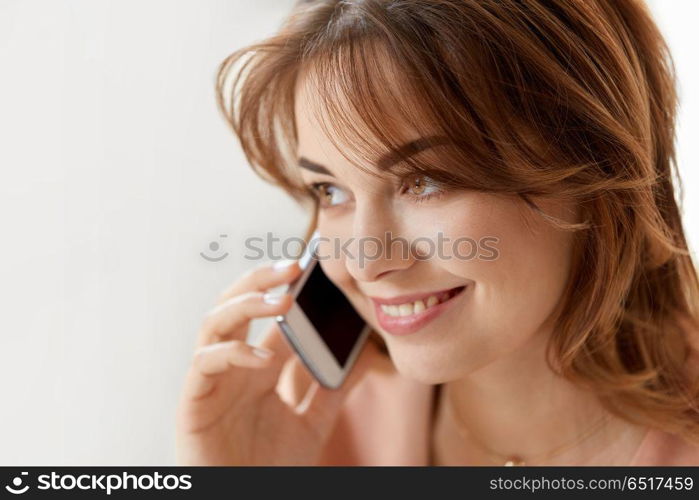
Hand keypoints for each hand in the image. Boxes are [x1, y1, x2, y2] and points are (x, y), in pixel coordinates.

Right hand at [175, 260, 381, 464]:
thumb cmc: (273, 466)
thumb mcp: (314, 421)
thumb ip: (332, 388)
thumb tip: (363, 354)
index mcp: (259, 365)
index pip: (270, 314)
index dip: (288, 286)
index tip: (313, 264)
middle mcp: (234, 365)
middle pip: (236, 304)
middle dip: (260, 281)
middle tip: (293, 266)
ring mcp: (212, 379)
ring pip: (215, 322)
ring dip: (246, 304)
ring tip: (282, 300)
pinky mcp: (194, 400)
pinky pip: (204, 363)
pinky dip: (232, 353)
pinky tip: (261, 357)